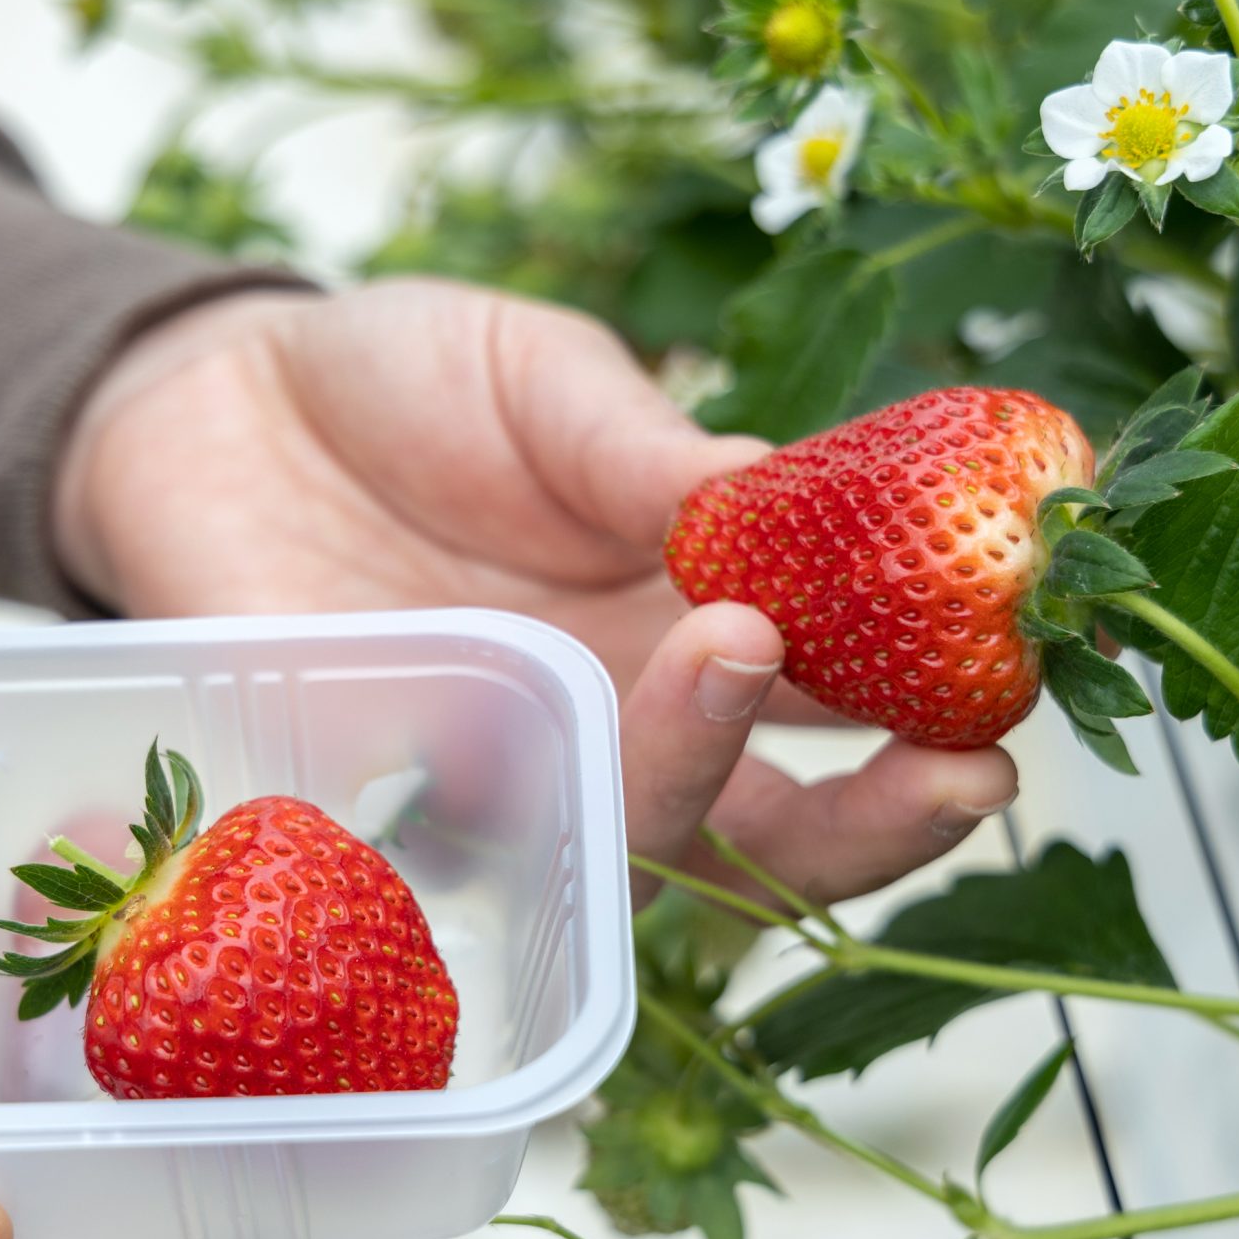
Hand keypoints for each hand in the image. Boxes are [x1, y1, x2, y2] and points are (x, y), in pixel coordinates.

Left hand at [62, 278, 1017, 906]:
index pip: (843, 702)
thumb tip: (790, 501)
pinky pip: (461, 855)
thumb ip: (650, 456)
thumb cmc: (402, 383)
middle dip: (878, 822)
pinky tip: (556, 737)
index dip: (937, 708)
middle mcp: (620, 724)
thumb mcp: (546, 384)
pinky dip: (522, 818)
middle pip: (772, 831)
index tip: (1028, 673)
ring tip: (738, 646)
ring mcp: (510, 774)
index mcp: (692, 623)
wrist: (209, 398)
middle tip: (965, 772)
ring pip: (638, 850)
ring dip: (708, 776)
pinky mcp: (379, 803)